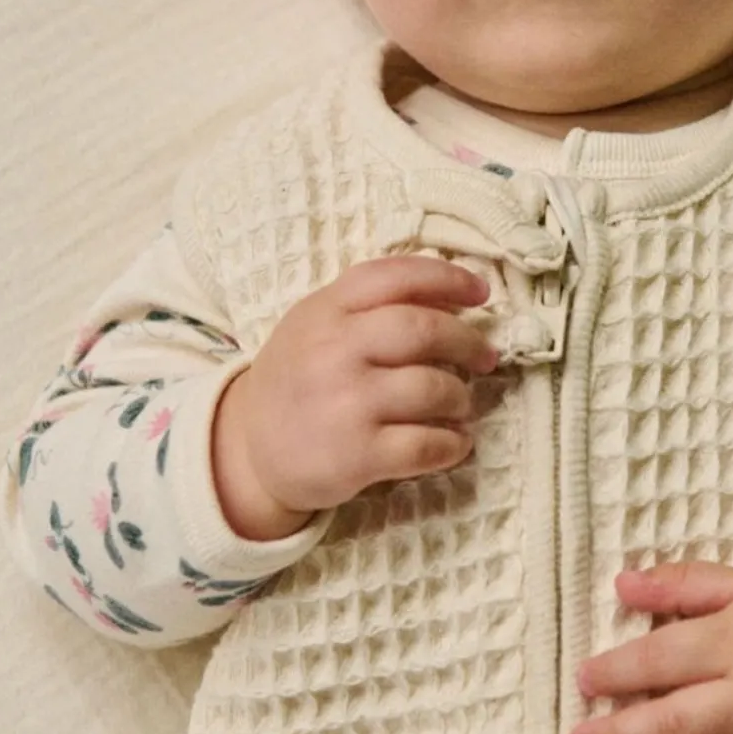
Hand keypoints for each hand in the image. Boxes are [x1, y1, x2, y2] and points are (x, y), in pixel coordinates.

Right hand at [212, 255, 496, 539]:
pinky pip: (426, 446)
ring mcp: (346, 404)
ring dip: (461, 398)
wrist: (247, 449)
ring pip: (433, 389)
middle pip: (424, 330)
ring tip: (461, 404)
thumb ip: (371, 304)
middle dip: (468, 342)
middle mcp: (335, 350)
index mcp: (327, 309)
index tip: (481, 293)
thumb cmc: (299, 376)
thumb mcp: (318, 323)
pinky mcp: (356, 456)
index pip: (397, 277)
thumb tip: (452, 300)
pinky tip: (456, 442)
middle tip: (485, 356)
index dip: (448, 279)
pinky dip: (453, 444)